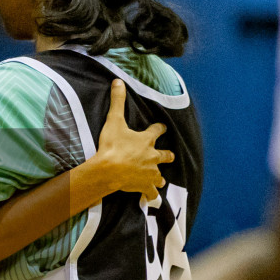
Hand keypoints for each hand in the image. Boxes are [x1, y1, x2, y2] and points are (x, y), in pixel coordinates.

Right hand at [89, 80, 171, 198]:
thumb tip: (118, 81)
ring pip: (159, 176)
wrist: (109, 170)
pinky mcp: (143, 186)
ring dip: (159, 177)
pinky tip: (152, 198)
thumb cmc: (112, 146)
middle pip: (164, 156)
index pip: (157, 131)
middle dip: (167, 155)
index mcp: (147, 140)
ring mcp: (149, 173)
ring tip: (160, 180)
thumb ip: (117, 101)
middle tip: (169, 155)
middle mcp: (152, 157)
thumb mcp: (114, 121)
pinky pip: (150, 193)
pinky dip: (151, 195)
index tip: (161, 127)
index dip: (159, 128)